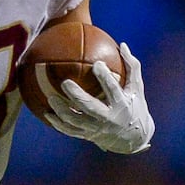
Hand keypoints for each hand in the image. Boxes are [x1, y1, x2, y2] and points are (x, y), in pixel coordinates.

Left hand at [39, 42, 154, 152]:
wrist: (134, 139)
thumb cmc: (135, 106)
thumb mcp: (136, 88)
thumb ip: (131, 67)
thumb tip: (122, 45)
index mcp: (122, 105)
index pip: (113, 90)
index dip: (105, 77)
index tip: (96, 64)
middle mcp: (109, 118)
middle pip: (90, 107)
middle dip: (77, 96)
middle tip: (65, 82)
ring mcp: (97, 129)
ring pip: (76, 121)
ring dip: (62, 110)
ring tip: (50, 98)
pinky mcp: (88, 135)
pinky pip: (70, 131)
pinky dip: (58, 124)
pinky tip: (47, 114)